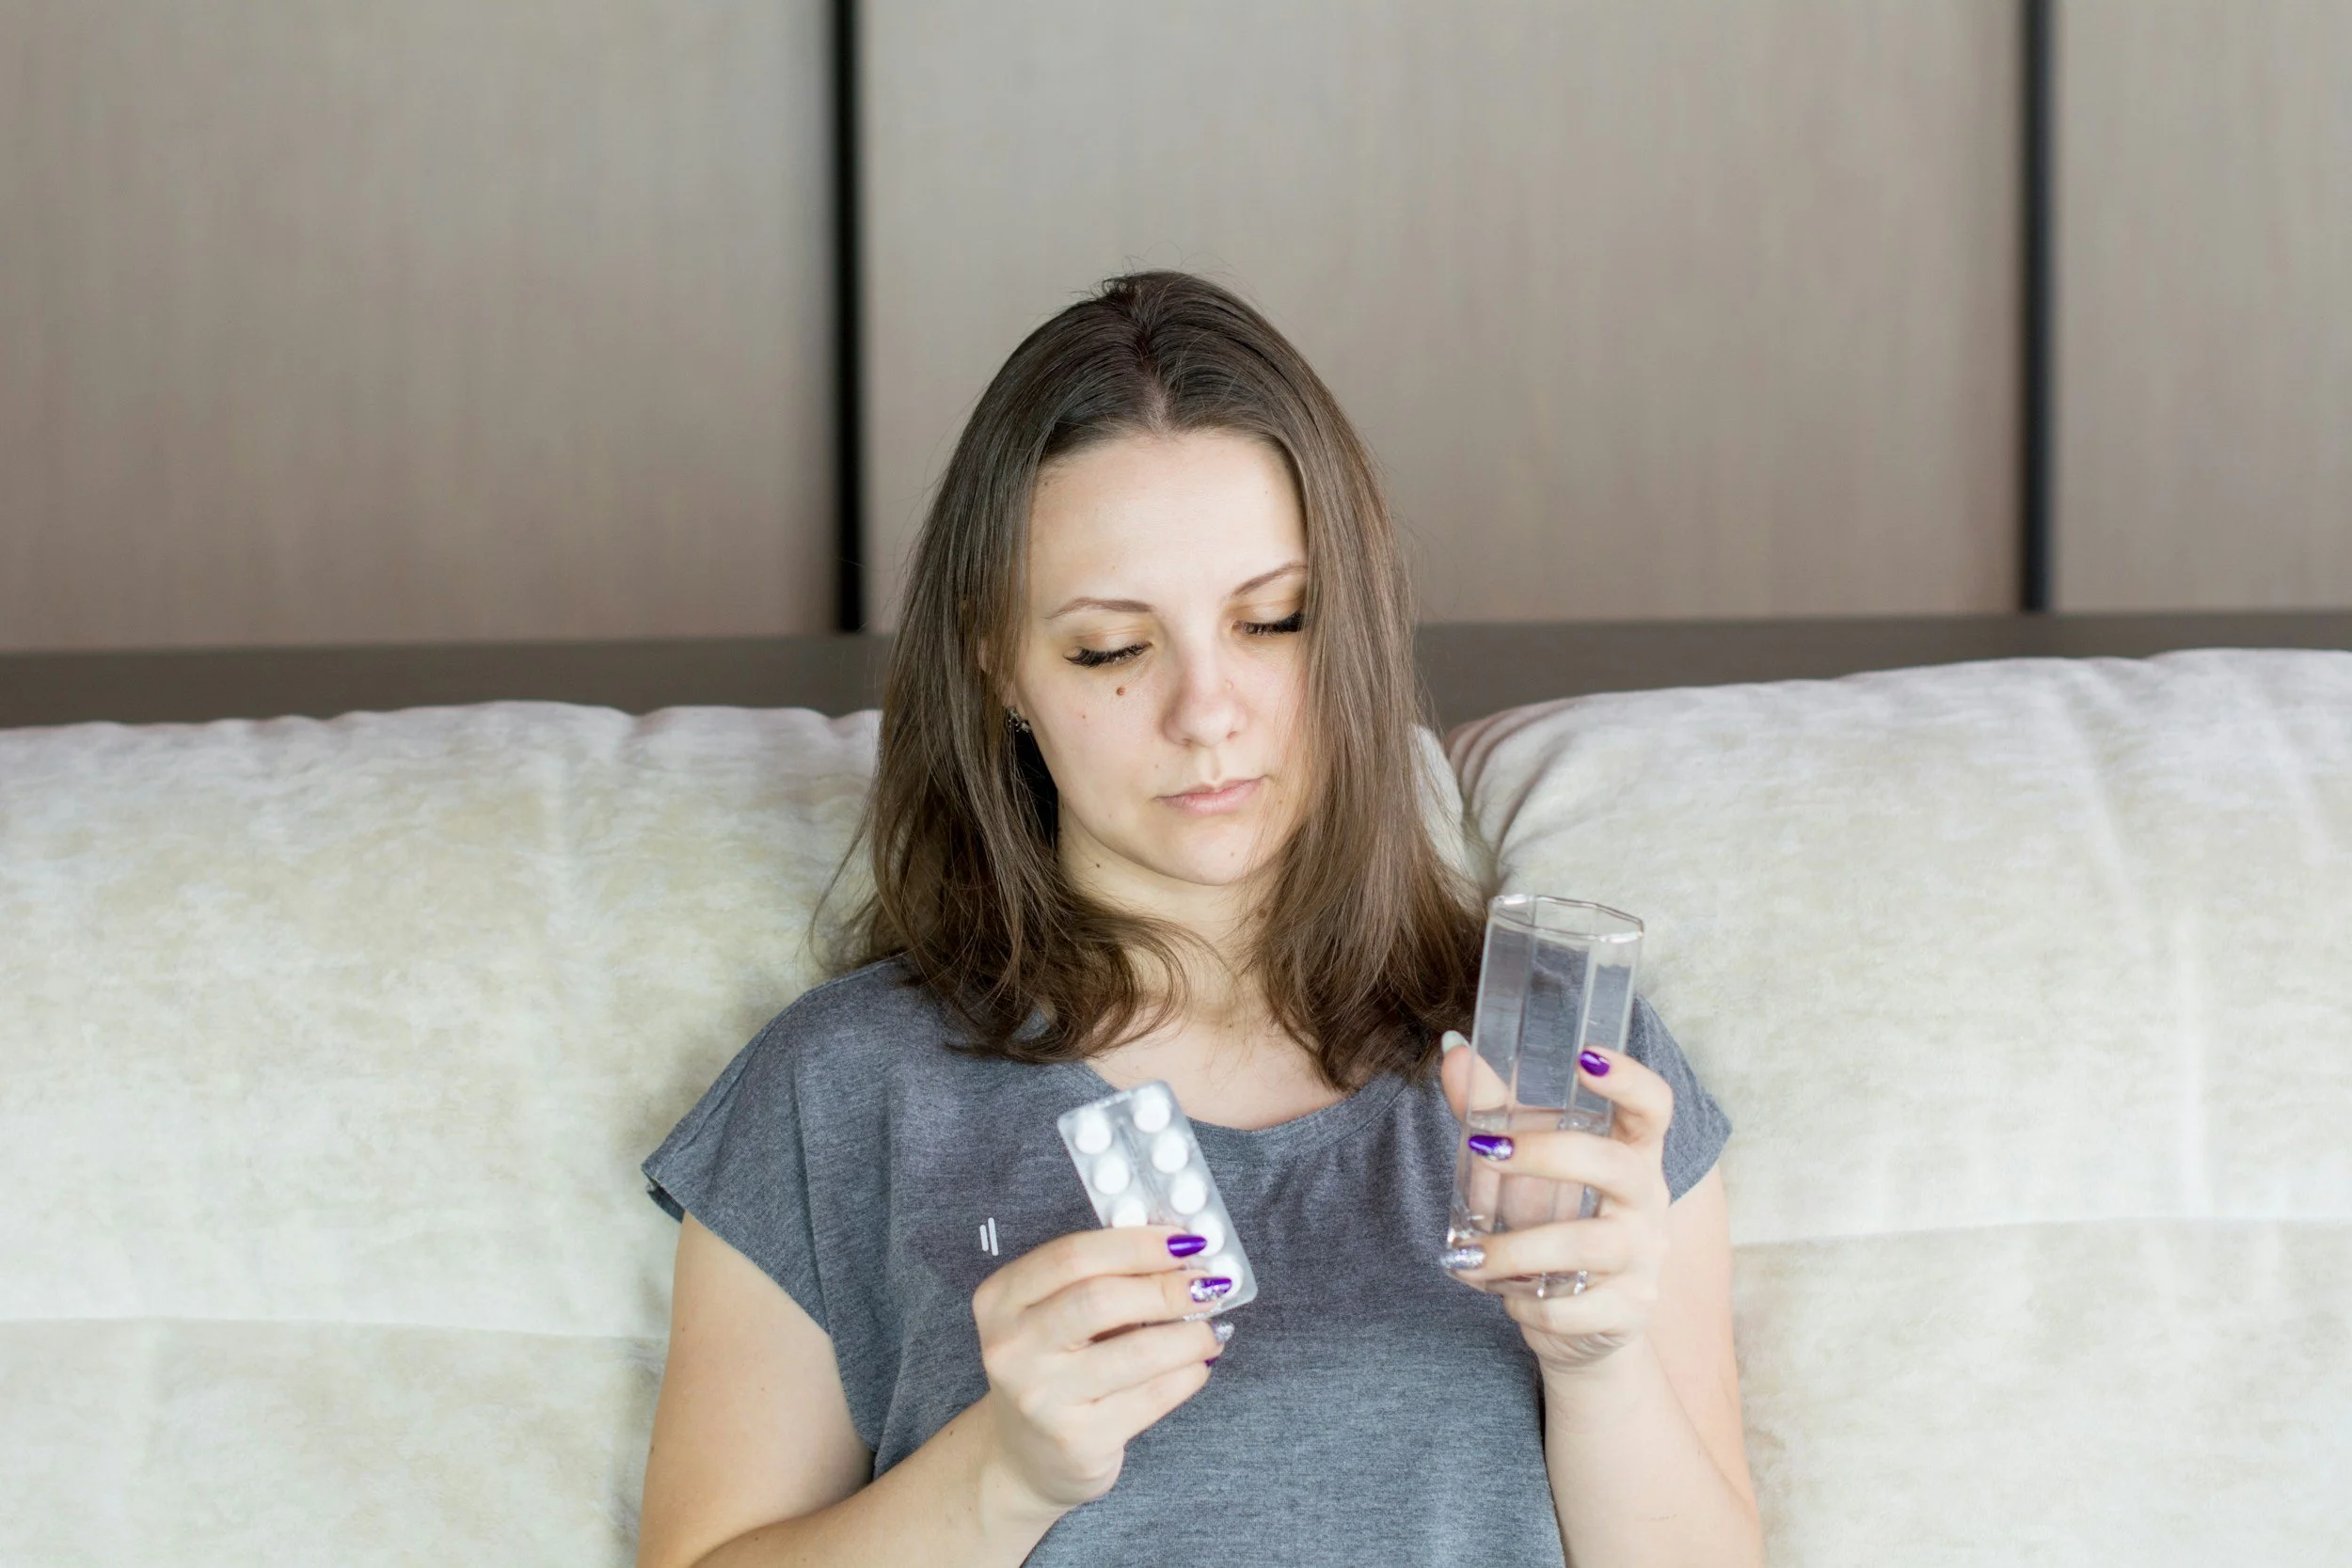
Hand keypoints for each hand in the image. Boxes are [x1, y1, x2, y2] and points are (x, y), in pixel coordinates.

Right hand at [969, 1225, 1229, 1514]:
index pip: (1072, 1255)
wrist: (1024, 1455)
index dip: (1137, 1244)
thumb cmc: (1052, 1367)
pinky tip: (1198, 1364)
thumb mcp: (1052, 1315)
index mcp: (1001, 1299)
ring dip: (1191, 1334)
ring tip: (1212, 1327)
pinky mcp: (1079, 1441)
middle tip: (1209, 1284)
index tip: (1184, 1241)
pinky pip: (1152, 1397)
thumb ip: (1102, 1278)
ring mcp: (1043, 1398)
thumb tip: (1182, 1253)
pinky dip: (1188, 1373)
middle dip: (1167, 1287)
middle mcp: (1012, 1348)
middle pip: (1100, 1299)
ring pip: (1137, 1352)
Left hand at [1438, 1032, 1674, 1376]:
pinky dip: (1527, 1303)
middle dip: (1545, 1154)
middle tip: (1485, 1149)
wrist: (1584, 1323)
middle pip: (1615, 1164)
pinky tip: (1505, 1296)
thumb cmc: (1554, 1225)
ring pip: (1586, 1244)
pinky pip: (1573, 1308)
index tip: (1587, 1055)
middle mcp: (1647, 1200)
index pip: (1653, 1108)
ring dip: (1515, 1250)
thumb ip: (1495, 1112)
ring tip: (1469, 1258)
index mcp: (1632, 1154)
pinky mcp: (1629, 1310)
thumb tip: (1454, 1052)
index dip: (1629, 1079)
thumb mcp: (1527, 1169)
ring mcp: (1644, 1257)